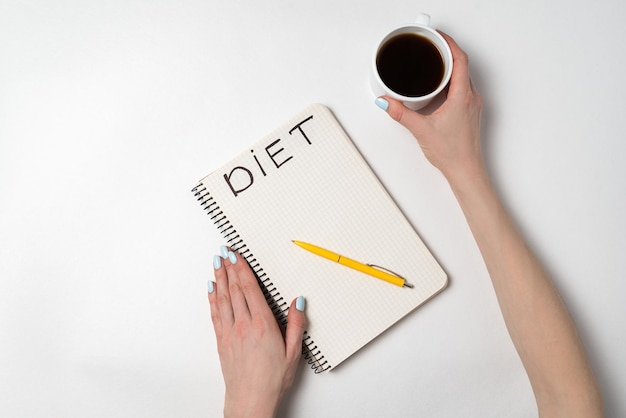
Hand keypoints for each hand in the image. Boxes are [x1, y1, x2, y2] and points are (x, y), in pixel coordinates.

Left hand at [208, 247, 305, 417]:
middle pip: (234, 289)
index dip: (242, 269)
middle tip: (224, 252)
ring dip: (219, 278)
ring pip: (222, 298)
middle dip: (229, 267)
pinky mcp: (222, 341)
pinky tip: (211, 289)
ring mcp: (230, 332)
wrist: (250, 400)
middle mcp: (243, 325)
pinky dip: (212, 298)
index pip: (249, 289)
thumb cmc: (272, 380)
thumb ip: (296, 324)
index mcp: (262, 324)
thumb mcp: (293, 352)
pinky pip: (216, 313)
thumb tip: (298, 302)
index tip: (237, 255)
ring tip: (217, 263)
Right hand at [376, 32, 483, 182]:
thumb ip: (401, 113)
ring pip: (463, 77)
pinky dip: (451, 82)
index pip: (460, 60)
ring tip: (432, 64)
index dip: (449, 44)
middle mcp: (471, 98)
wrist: (466, 171)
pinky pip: (462, 89)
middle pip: (462, 65)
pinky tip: (438, 88)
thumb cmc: (452, 153)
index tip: (437, 37)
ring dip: (449, 68)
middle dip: (446, 53)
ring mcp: (472, 105)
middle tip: (430, 48)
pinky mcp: (469, 113)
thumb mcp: (421, 130)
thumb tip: (386, 101)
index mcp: (463, 96)